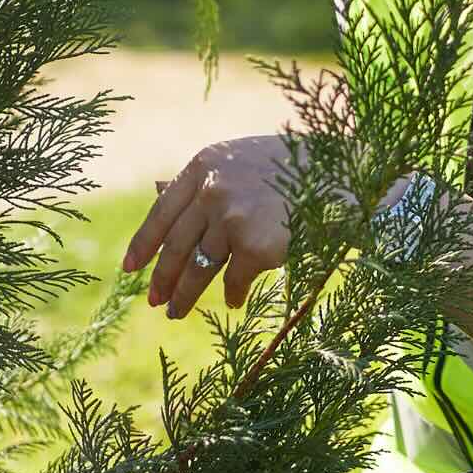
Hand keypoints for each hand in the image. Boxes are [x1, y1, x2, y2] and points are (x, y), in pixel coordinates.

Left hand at [121, 133, 295, 318]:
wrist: (341, 177)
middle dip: (162, 277)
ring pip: (198, 268)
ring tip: (176, 312)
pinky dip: (233, 294)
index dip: (144, 243)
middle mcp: (211, 190)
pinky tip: (234, 301)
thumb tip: (155, 189)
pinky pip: (234, 280)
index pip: (162, 211)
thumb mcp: (240, 161)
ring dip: (184, 295)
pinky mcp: (254, 247)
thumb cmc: (292, 167)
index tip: (130, 268)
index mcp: (204, 165)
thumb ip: (201, 179)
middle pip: (176, 245)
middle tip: (153, 301)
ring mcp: (231, 219)